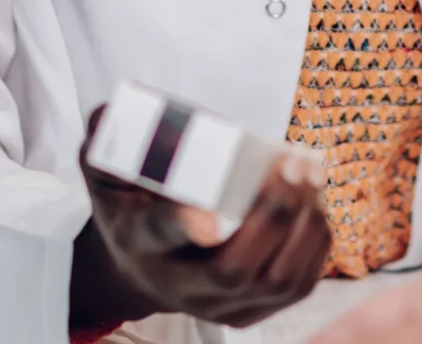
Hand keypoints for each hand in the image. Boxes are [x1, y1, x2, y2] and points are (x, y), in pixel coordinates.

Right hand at [70, 106, 332, 329]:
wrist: (142, 269)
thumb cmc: (131, 206)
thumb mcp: (105, 170)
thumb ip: (108, 137)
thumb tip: (116, 109)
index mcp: (138, 240)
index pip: (158, 234)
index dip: (184, 224)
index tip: (209, 216)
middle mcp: (177, 284)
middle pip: (231, 269)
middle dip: (272, 216)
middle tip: (292, 166)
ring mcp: (215, 306)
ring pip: (274, 282)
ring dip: (304, 227)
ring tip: (311, 176)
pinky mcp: (249, 313)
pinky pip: (297, 288)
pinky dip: (315, 243)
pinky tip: (316, 204)